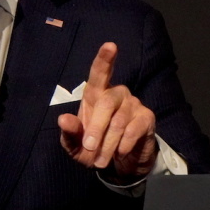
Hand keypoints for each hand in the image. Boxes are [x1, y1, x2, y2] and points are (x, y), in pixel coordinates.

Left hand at [57, 42, 157, 179]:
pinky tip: (120, 153)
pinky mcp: (147, 118)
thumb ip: (69, 133)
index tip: (110, 46)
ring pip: (119, 121)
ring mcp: (133, 104)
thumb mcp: (76, 145)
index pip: (100, 72)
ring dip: (108, 144)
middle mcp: (117, 93)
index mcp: (96, 94)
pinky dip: (124, 145)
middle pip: (106, 103)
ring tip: (101, 160)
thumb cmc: (94, 147)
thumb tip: (63, 119)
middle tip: (89, 149)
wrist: (120, 164)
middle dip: (96, 129)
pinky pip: (134, 129)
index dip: (104, 59)